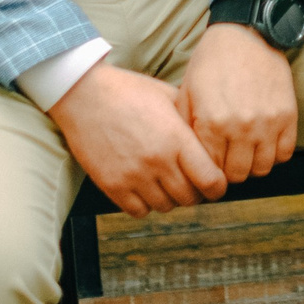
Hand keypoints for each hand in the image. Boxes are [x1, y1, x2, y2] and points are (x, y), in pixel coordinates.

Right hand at [49, 60, 226, 216]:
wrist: (85, 95)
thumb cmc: (129, 91)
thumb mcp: (169, 97)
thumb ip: (192, 121)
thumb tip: (213, 139)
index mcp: (176, 138)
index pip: (210, 180)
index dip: (217, 187)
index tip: (216, 184)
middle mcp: (157, 161)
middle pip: (190, 198)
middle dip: (196, 193)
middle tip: (191, 182)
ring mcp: (133, 176)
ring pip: (165, 207)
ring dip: (170, 198)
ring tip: (166, 181)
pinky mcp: (111, 186)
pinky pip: (139, 212)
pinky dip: (146, 204)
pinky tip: (145, 187)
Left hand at [179, 21, 300, 183]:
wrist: (245, 32)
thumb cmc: (212, 62)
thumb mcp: (187, 93)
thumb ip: (187, 129)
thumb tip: (188, 159)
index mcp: (212, 123)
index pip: (211, 171)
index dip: (208, 171)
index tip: (210, 164)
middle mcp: (241, 127)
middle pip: (237, 175)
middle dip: (230, 171)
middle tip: (228, 158)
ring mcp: (267, 122)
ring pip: (262, 168)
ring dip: (253, 164)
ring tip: (247, 151)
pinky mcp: (287, 114)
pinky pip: (285, 153)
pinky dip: (275, 153)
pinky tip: (265, 141)